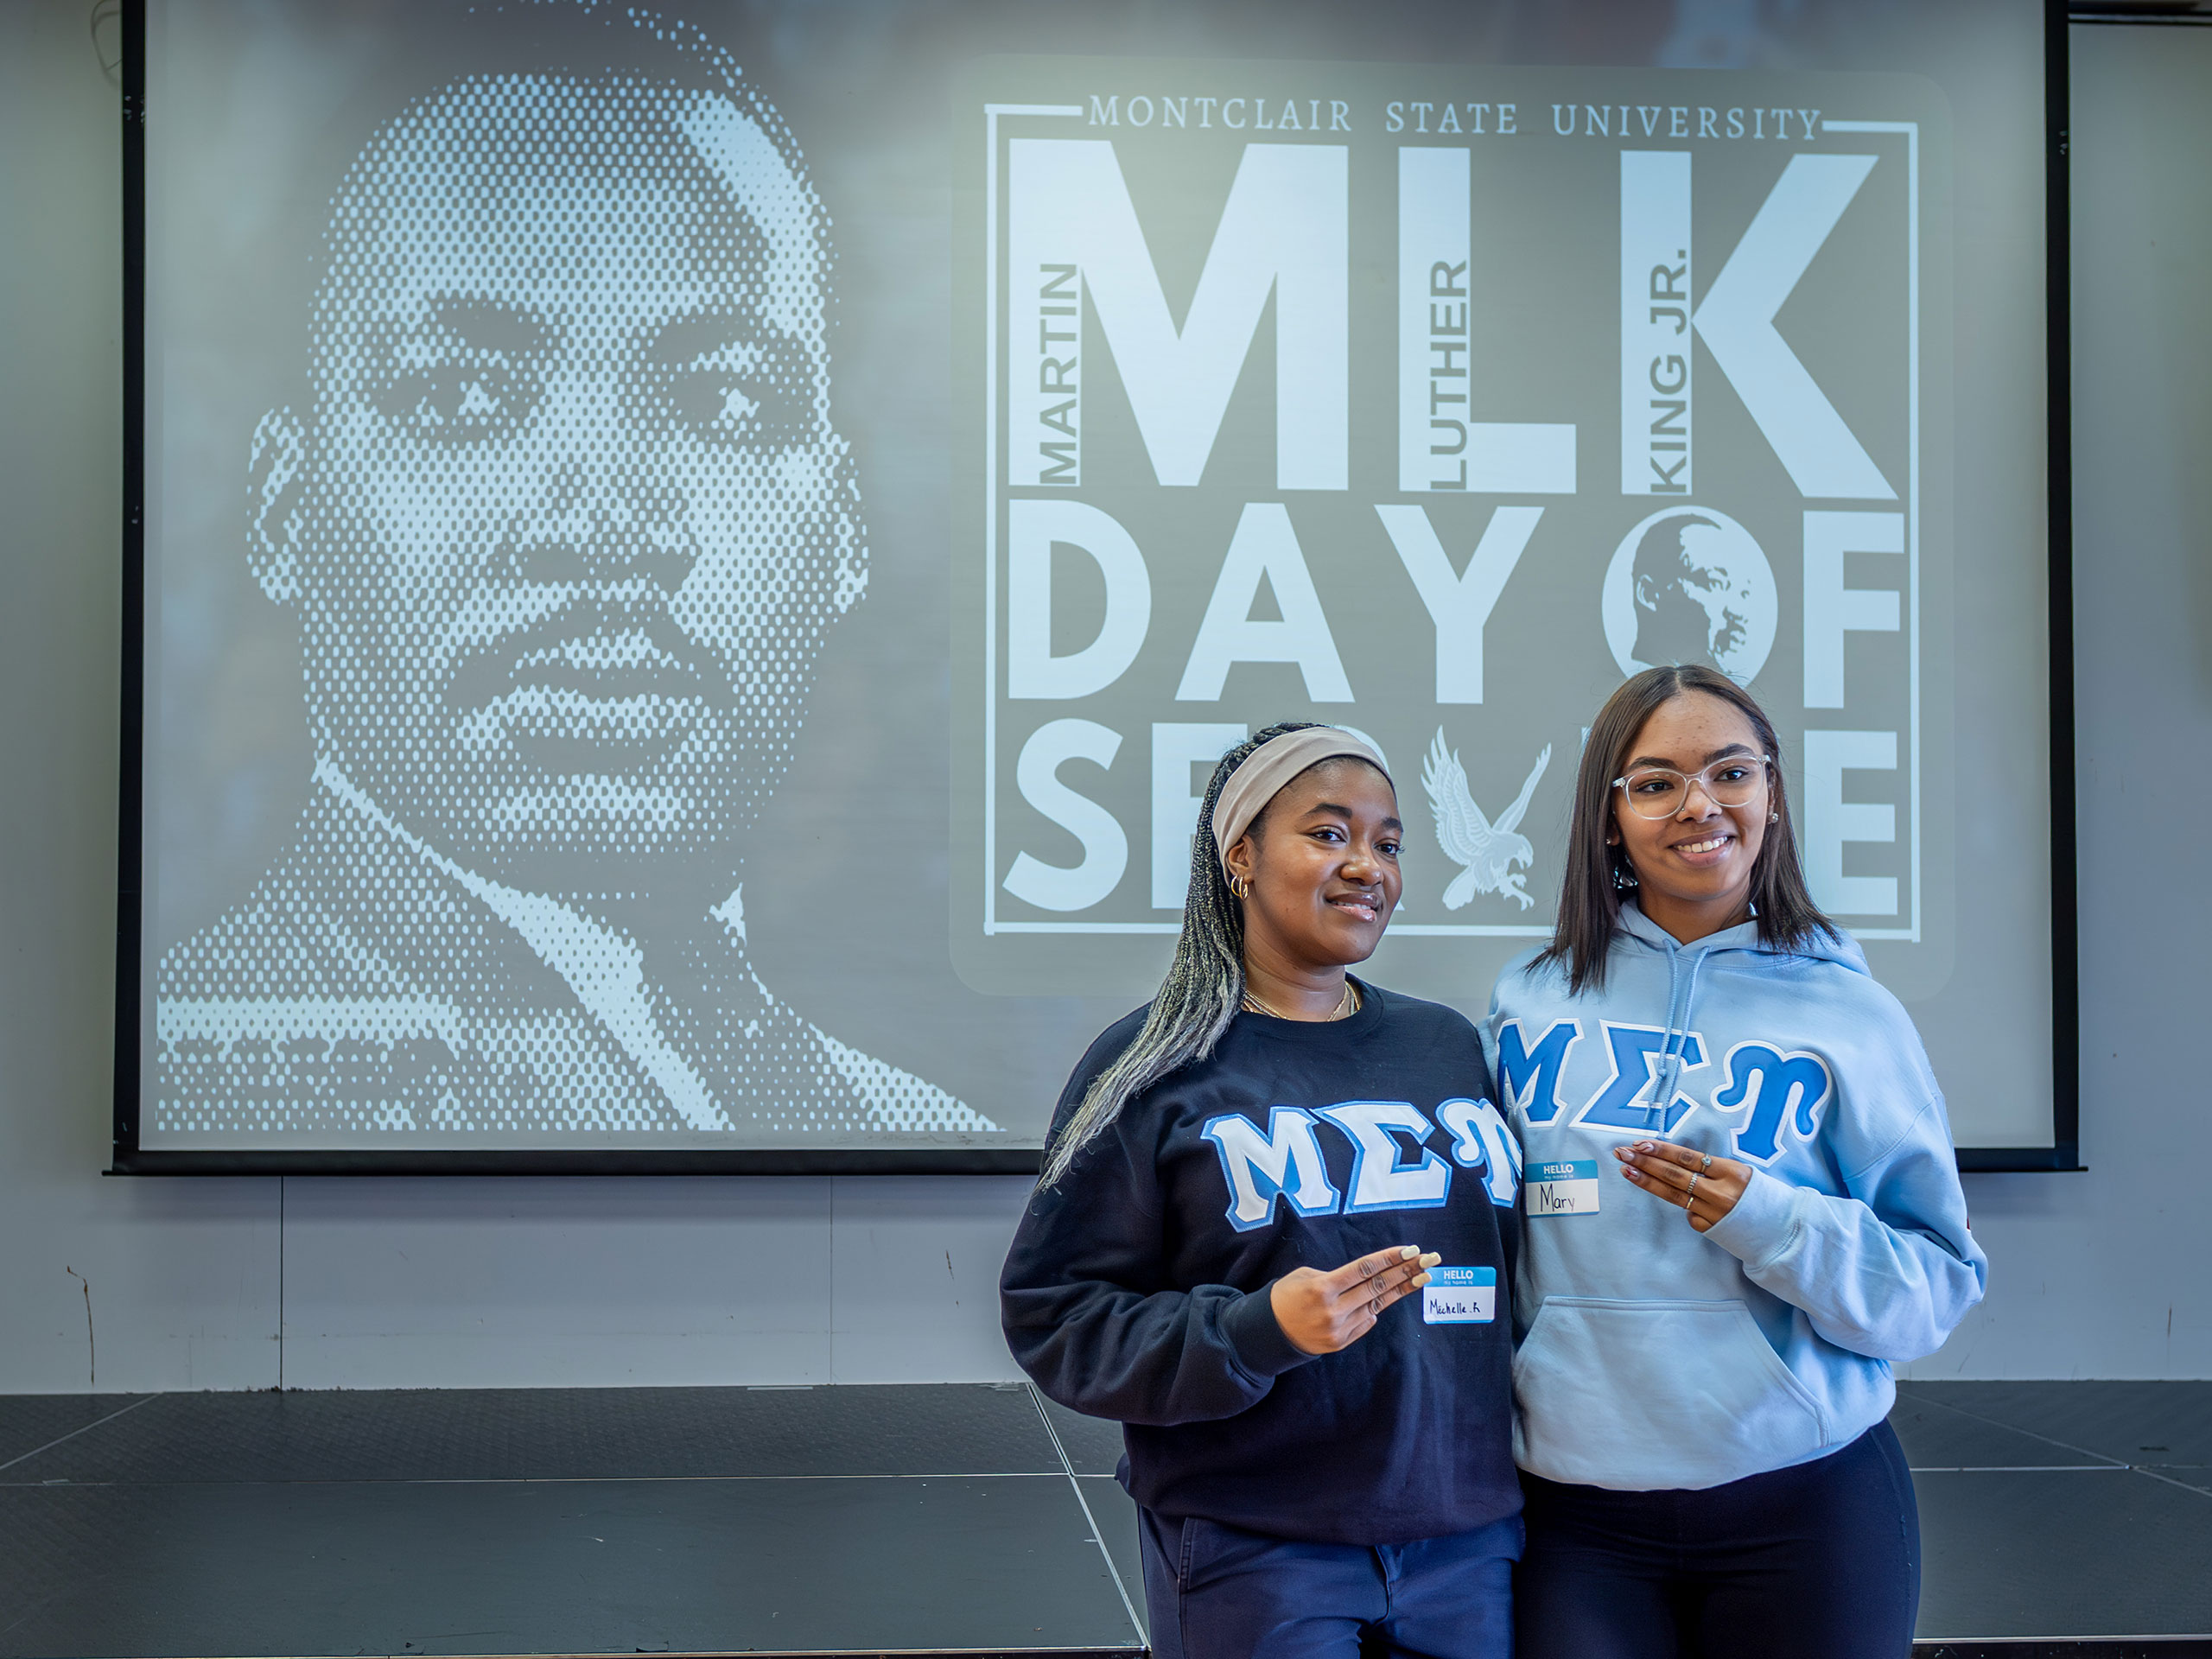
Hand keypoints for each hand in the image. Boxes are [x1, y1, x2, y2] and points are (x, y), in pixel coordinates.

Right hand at [1269, 1245, 1440, 1355]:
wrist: (1269, 1333)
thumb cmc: (1285, 1296)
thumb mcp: (1305, 1276)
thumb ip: (1337, 1278)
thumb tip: (1366, 1280)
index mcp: (1323, 1288)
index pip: (1364, 1269)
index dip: (1390, 1259)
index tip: (1412, 1250)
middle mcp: (1335, 1310)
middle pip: (1377, 1287)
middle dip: (1406, 1272)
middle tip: (1430, 1261)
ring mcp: (1340, 1329)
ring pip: (1376, 1305)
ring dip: (1400, 1290)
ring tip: (1422, 1277)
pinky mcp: (1342, 1342)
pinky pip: (1365, 1321)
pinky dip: (1374, 1308)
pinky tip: (1386, 1297)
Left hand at [1615, 1141, 1747, 1232]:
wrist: (1782, 1229)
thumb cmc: (1760, 1196)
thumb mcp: (1741, 1174)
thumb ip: (1711, 1168)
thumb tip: (1675, 1160)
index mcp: (1732, 1172)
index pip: (1688, 1158)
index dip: (1662, 1150)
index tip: (1640, 1143)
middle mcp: (1721, 1192)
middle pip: (1675, 1175)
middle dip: (1645, 1162)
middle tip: (1622, 1152)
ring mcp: (1714, 1213)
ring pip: (1674, 1195)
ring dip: (1647, 1181)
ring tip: (1626, 1170)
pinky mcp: (1711, 1229)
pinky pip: (1689, 1214)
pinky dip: (1682, 1205)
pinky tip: (1678, 1202)